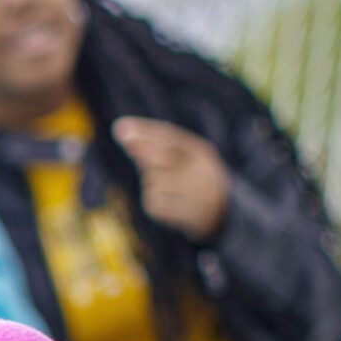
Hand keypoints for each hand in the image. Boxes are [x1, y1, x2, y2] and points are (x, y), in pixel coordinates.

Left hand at [113, 117, 229, 241]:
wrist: (222, 211)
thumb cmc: (195, 176)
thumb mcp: (185, 155)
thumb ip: (158, 145)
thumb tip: (124, 135)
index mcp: (201, 153)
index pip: (170, 138)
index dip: (144, 132)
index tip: (118, 126)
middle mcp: (199, 171)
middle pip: (160, 158)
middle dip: (140, 151)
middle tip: (128, 144)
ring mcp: (192, 194)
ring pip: (152, 181)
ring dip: (150, 180)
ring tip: (168, 184)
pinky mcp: (181, 213)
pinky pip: (152, 201)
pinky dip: (153, 199)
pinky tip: (169, 201)